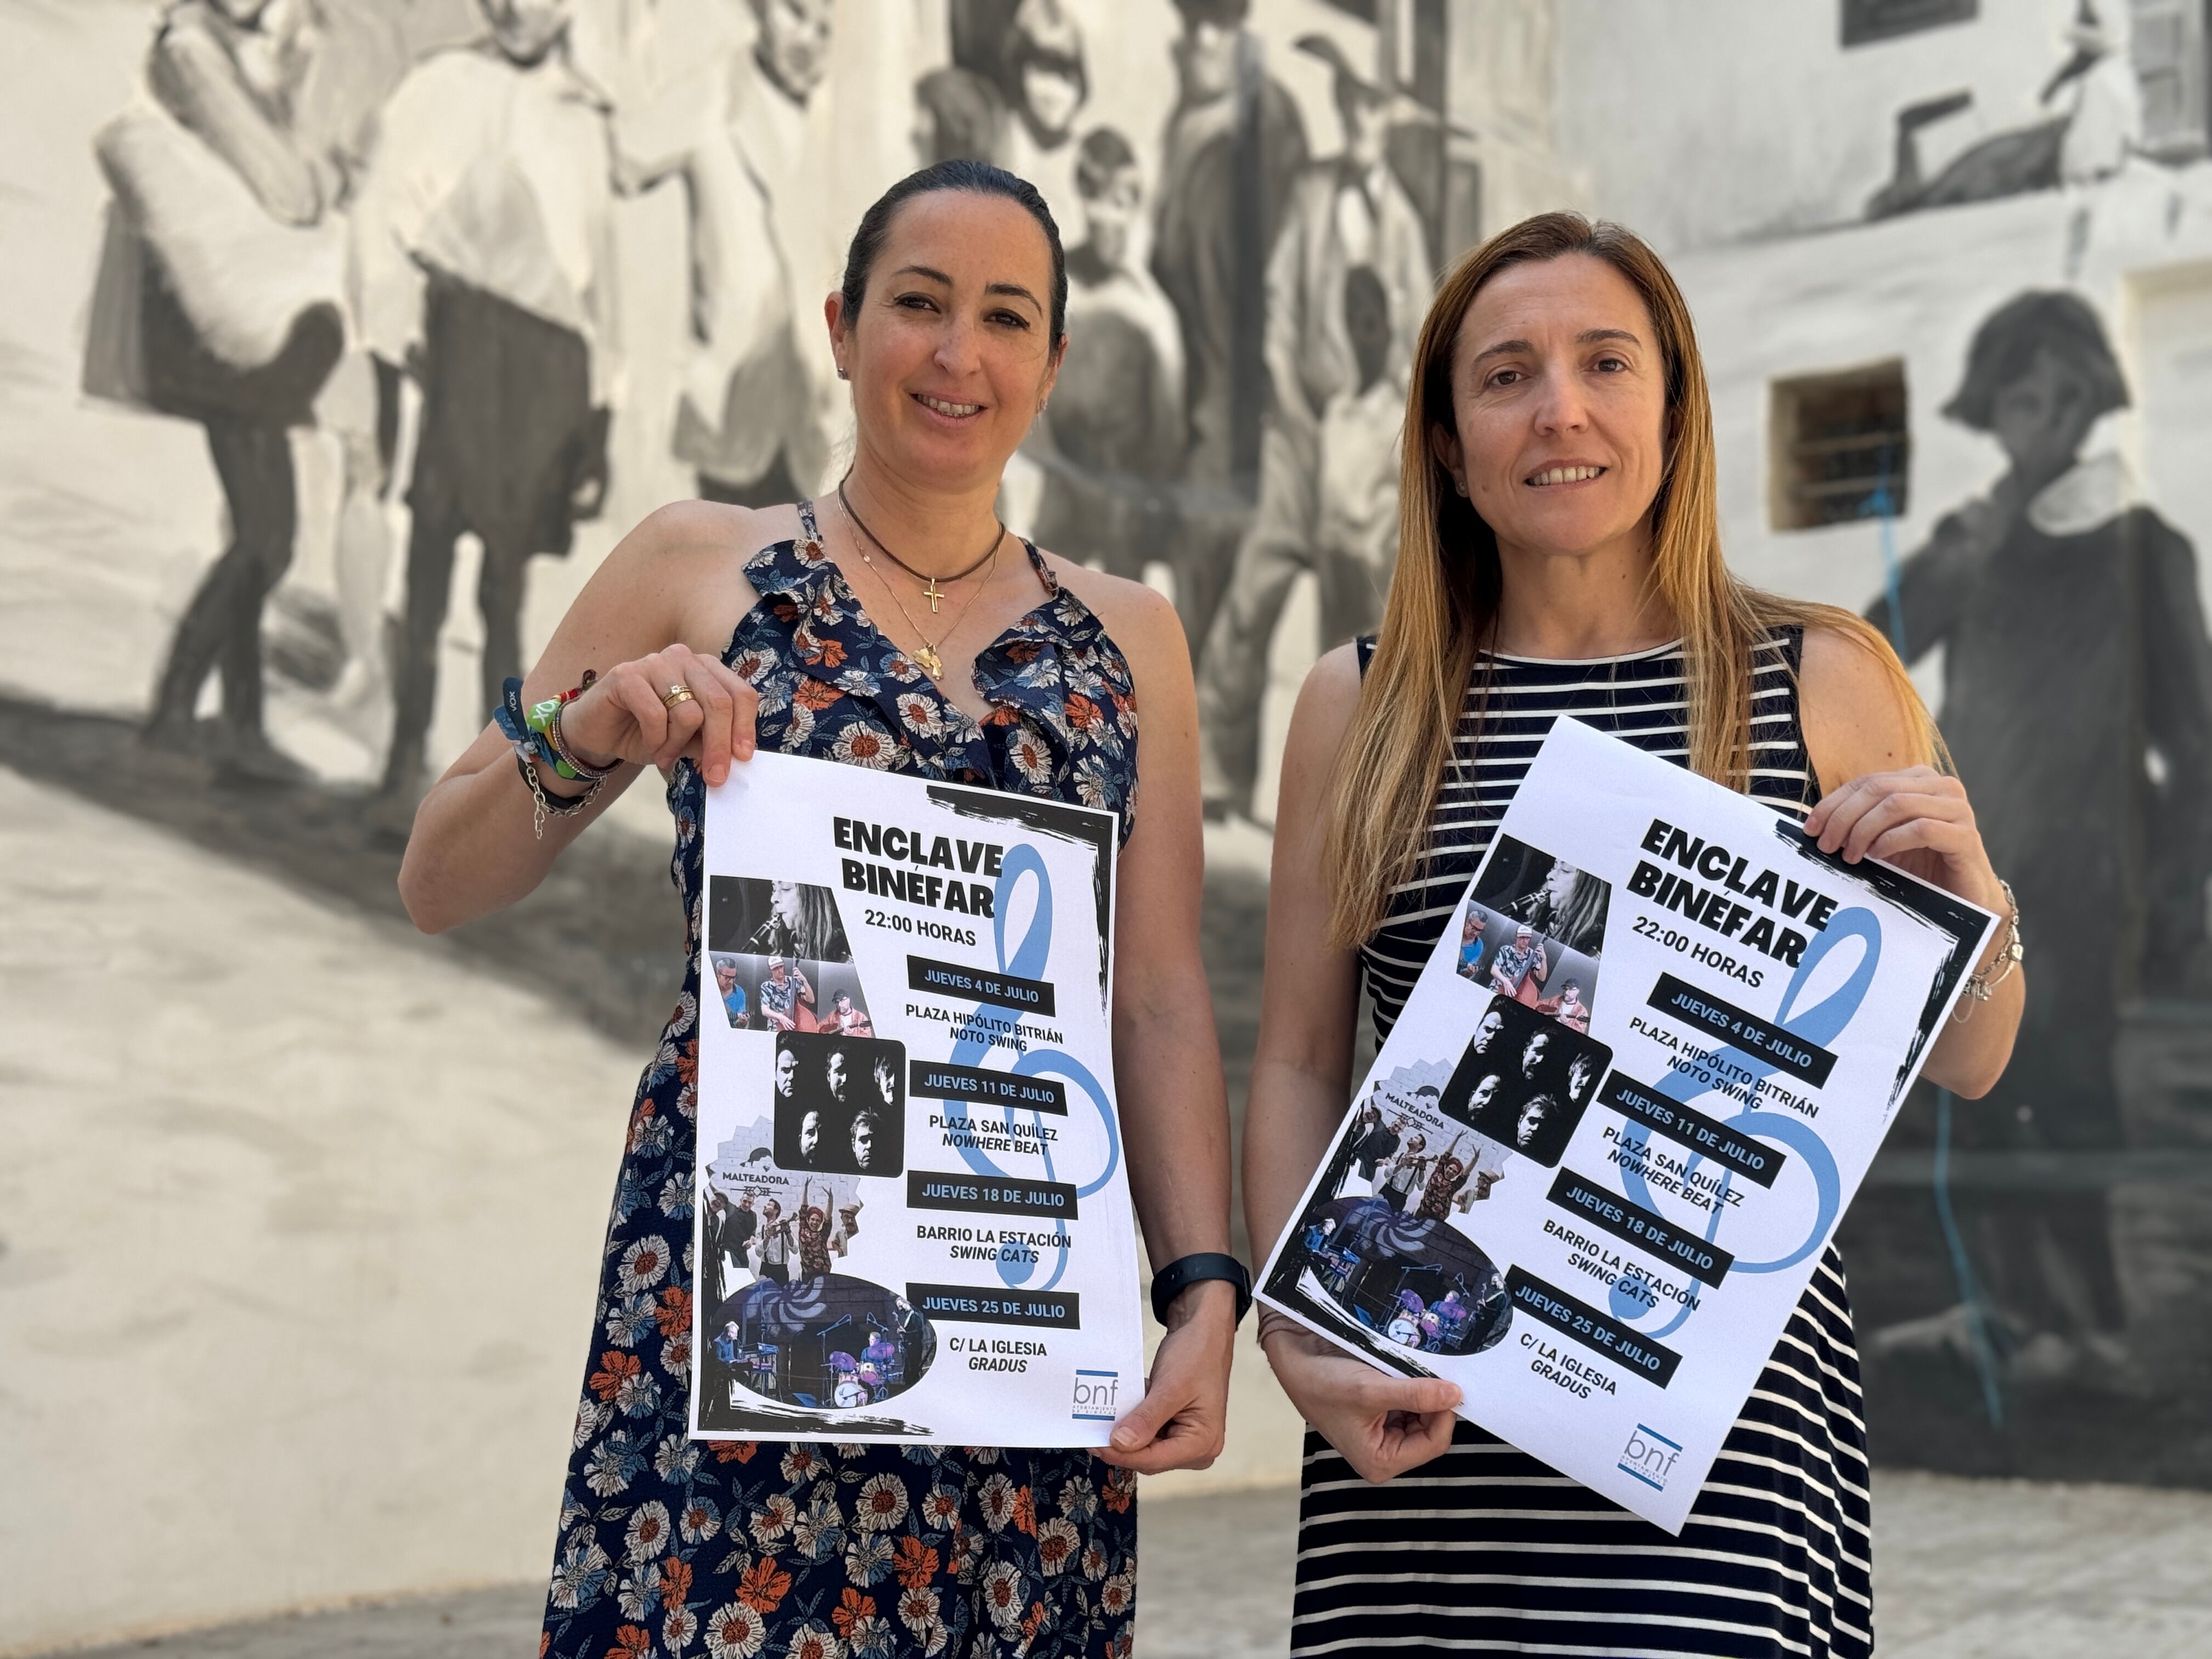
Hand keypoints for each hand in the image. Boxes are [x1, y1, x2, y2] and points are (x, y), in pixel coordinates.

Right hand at [559, 643, 758, 785]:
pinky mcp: (626, 675)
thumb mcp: (687, 740)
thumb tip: (738, 755)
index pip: (739, 694)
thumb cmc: (647, 733)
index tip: (744, 757)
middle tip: (714, 776)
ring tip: (664, 754)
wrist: (598, 733)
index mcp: (705, 669)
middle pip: (719, 702)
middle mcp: (683, 658)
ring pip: (689, 712)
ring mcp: (654, 663)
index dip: (745, 727)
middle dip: (719, 745)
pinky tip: (650, 746)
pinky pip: (655, 715)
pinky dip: (656, 740)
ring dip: (678, 744)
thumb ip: (711, 740)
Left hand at [1098, 1281, 1234, 1472]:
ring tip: (1107, 1416)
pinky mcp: (1177, 1427)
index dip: (1122, 1455)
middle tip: (1092, 1430)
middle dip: (1123, 1444)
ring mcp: (1188, 1439)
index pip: (1154, 1460)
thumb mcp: (1170, 1387)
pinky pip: (1150, 1433)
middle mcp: (1199, 1448)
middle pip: (1150, 1458)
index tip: (1095, 1444)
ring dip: (1127, 1431)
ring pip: (1147, 1447)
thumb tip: (1119, 1444)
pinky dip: (1135, 1422)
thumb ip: (1146, 1419)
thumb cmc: (1197, 1354)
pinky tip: (1125, 1407)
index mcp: (1204, 1442)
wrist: (1205, 1331)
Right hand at [1263, 1325, 1460, 1483]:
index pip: (1434, 1443)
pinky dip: (1412, 1387)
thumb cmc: (1323, 1383)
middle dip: (1433, 1403)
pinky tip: (1401, 1372)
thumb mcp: (1372, 1390)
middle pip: (1431, 1431)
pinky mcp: (1380, 1414)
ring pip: (1424, 1416)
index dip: (1444, 1414)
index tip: (1447, 1384)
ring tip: (1410, 1372)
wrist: (1296, 1359)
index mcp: (1380, 1462)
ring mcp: (1383, 1434)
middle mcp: (1384, 1453)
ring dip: (1423, 1393)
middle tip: (1431, 1374)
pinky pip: (1410, 1404)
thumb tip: (1455, 1395)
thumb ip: (1417, 1395)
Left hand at [1802, 764, 1999, 904]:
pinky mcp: (1966, 835)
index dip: (1833, 803)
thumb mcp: (1880, 839)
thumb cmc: (1918, 868)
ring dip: (1864, 830)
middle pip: (1878, 789)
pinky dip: (1891, 840)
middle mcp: (1940, 786)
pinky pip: (1922, 828)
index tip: (1810, 829)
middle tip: (1825, 846)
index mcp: (1917, 779)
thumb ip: (1857, 823)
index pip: (1865, 782)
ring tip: (1850, 855)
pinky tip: (1876, 855)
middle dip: (1844, 817)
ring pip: (1897, 804)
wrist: (1963, 899)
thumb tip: (1811, 823)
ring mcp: (1957, 808)